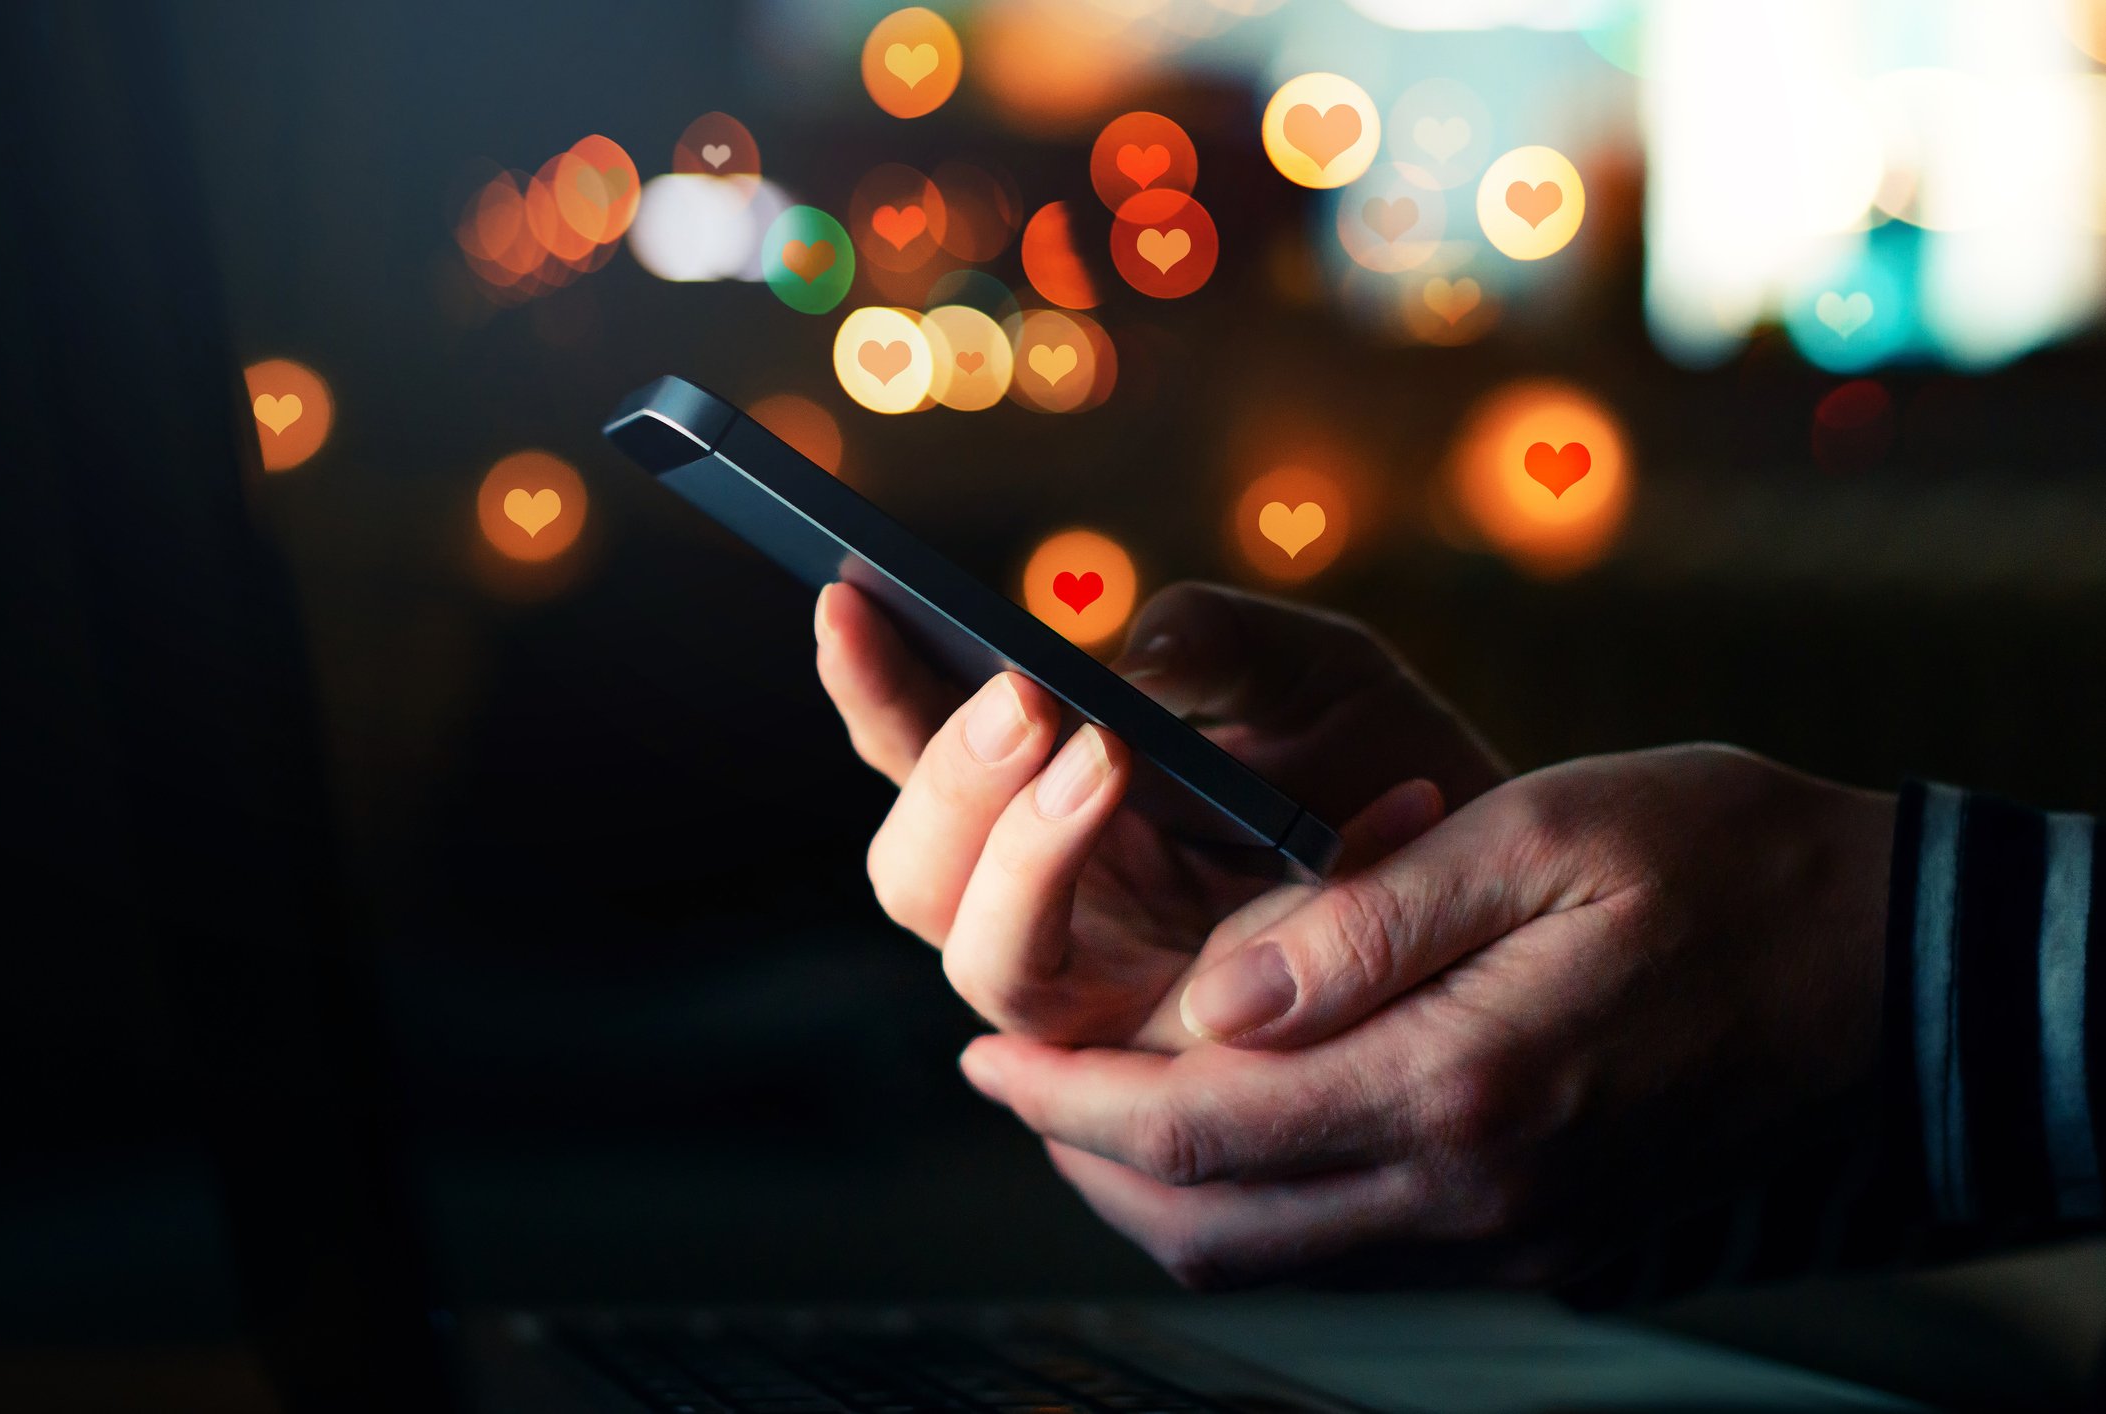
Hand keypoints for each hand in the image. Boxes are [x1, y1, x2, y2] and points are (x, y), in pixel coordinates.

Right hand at [813, 580, 1505, 1045]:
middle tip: (1024, 698)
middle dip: (947, 785)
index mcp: (1045, 799)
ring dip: (1020, 860)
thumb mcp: (1320, 673)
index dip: (871, 688)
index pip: (916, 752)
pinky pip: (1112, 1037)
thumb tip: (1123, 651)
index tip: (851, 600)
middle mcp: (1050, 904)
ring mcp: (1106, 993)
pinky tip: (1248, 827)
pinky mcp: (1179, 1070)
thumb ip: (1221, 641)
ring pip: (985, 967)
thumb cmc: (1390, 763)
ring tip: (1102, 754)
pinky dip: (1161, 935)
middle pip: (917, 880)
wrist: (1508, 885)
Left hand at [958, 746, 1895, 1286]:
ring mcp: (1507, 1232)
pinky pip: (1345, 1245)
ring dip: (1161, 1185)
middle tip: (1014, 1075)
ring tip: (1094, 1095)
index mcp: (1465, 1086)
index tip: (986, 1051)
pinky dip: (1255, 1197)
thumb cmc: (1728, 863)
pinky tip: (1232, 1114)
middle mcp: (1473, 1192)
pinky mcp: (1535, 1235)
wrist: (1899, 970)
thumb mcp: (1544, 838)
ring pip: (1272, 1252)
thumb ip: (1365, 925)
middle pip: (1215, 1220)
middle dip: (1090, 1152)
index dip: (1075, 1092)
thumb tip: (1210, 995)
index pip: (1206, 1123)